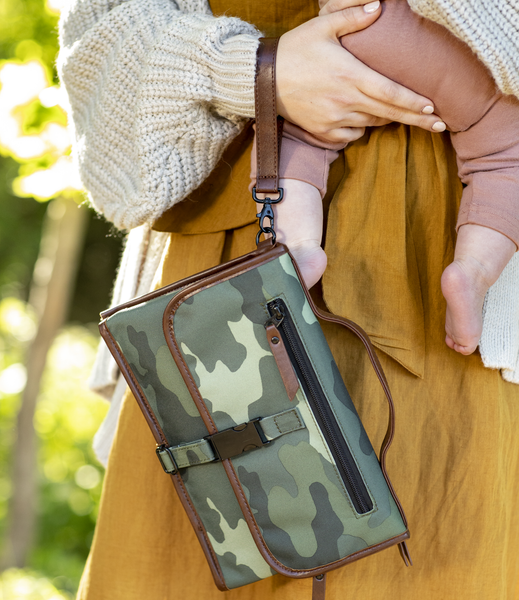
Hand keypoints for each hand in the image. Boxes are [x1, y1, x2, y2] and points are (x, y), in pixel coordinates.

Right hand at [276, 2, 444, 143]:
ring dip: (384, 117)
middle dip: (417, 121)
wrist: (263, 80)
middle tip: (440, 126)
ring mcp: (334, 120)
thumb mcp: (322, 26)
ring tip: (391, 110)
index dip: (414, 103)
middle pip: (389, 114)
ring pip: (372, 123)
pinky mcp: (324, 132)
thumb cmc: (294, 50)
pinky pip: (352, 135)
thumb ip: (353, 17)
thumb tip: (379, 6)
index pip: (391, 92)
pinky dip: (360, 128)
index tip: (433, 109)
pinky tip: (357, 115)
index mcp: (350, 75)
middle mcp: (346, 101)